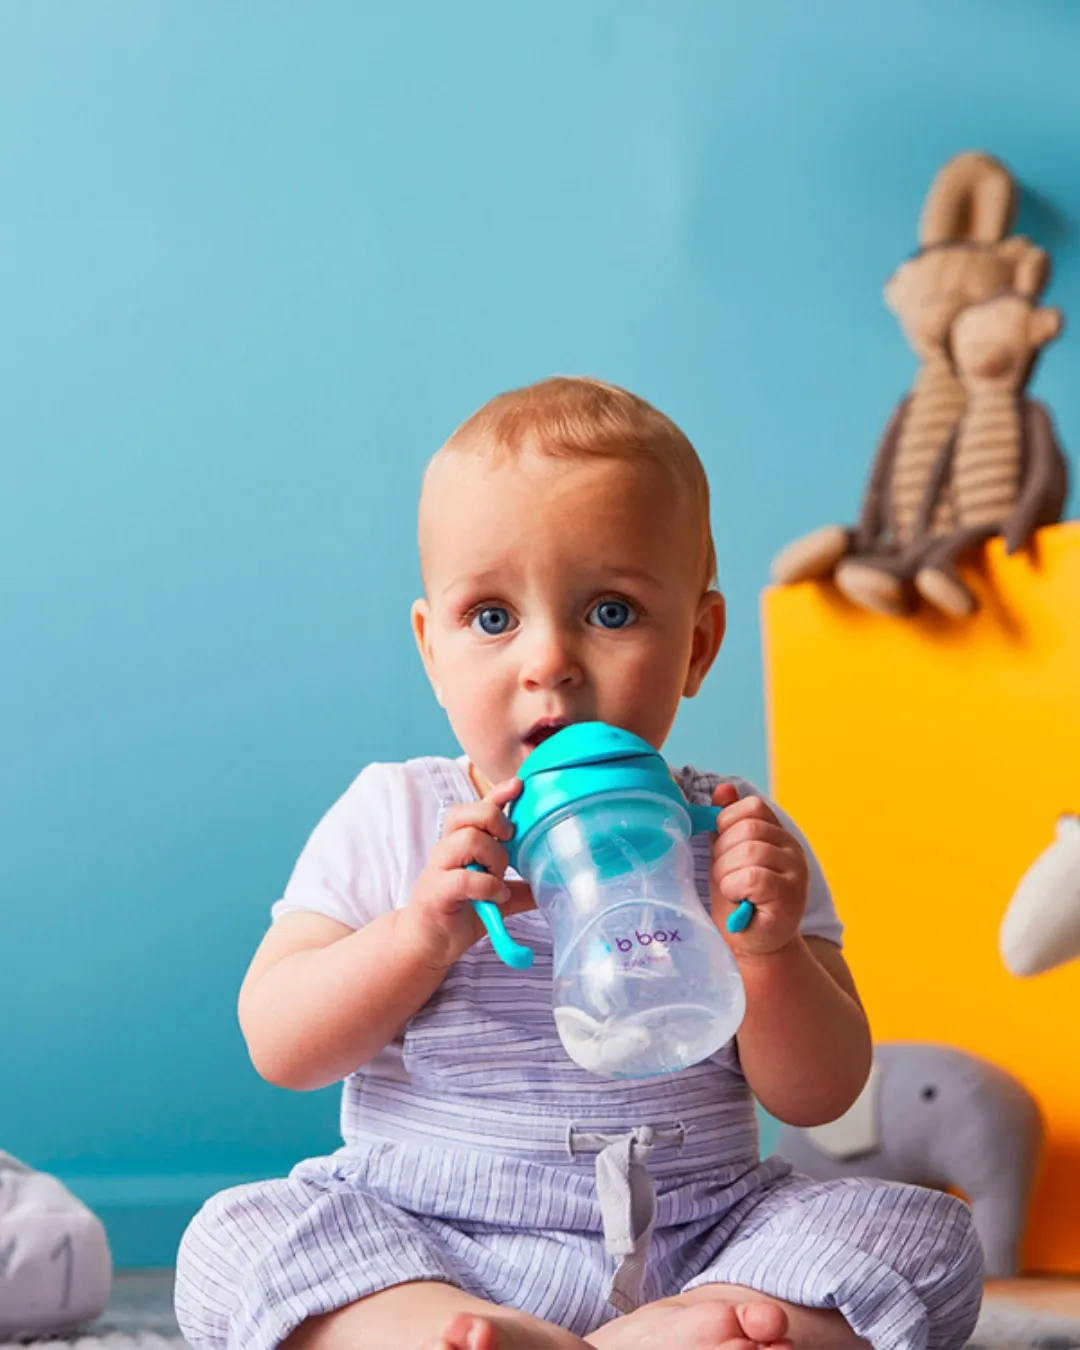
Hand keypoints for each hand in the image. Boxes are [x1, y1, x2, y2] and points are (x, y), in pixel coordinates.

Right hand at [399, 778, 533, 968]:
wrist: (426, 943)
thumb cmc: (459, 912)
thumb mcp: (496, 897)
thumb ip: (520, 888)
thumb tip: (553, 884)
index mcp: (460, 843)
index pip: (476, 807)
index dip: (497, 793)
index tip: (518, 785)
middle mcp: (447, 848)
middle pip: (469, 813)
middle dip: (495, 822)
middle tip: (508, 843)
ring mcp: (439, 868)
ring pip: (468, 839)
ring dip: (494, 857)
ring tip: (499, 878)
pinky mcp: (436, 891)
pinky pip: (465, 878)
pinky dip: (488, 886)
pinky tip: (496, 897)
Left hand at [710, 784, 808, 958]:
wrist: (754, 944)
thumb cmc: (738, 899)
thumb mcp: (726, 856)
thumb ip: (727, 825)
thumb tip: (724, 789)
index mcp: (777, 834)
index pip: (752, 807)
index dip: (728, 825)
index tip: (725, 852)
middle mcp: (792, 849)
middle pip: (748, 829)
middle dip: (723, 854)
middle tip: (727, 879)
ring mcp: (796, 871)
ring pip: (749, 852)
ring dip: (727, 874)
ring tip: (733, 891)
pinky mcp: (790, 895)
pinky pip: (753, 877)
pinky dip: (736, 888)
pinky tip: (740, 900)